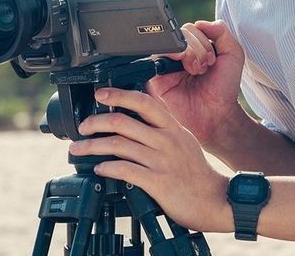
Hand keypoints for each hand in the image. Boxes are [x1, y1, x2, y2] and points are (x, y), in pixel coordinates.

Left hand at [69, 86, 230, 232]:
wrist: (215, 200)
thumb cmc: (197, 172)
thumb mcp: (184, 139)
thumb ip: (164, 128)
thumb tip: (140, 116)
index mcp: (172, 126)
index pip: (143, 101)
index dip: (119, 94)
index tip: (100, 94)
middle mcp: (166, 139)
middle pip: (124, 121)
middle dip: (96, 122)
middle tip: (82, 127)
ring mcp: (162, 160)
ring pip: (119, 145)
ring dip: (94, 146)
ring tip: (79, 150)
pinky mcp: (158, 182)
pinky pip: (126, 170)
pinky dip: (108, 168)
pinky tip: (99, 168)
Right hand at [145, 20, 245, 147]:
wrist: (217, 113)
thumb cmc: (223, 87)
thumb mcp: (233, 53)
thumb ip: (222, 31)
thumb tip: (201, 22)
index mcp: (195, 47)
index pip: (192, 28)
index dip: (203, 39)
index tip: (213, 58)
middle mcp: (180, 54)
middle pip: (181, 33)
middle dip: (198, 47)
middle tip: (206, 66)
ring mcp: (168, 65)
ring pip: (171, 42)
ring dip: (189, 53)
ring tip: (198, 70)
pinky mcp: (158, 77)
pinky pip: (157, 58)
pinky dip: (174, 58)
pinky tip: (187, 69)